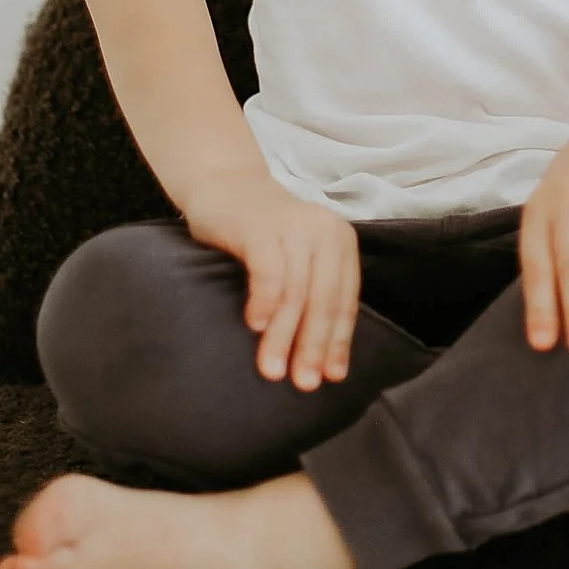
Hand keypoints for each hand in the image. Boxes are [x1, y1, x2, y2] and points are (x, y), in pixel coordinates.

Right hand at [182, 166, 360, 391]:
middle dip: (313, 347)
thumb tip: (322, 362)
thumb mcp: (297, 260)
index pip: (344, 302)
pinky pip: (269, 270)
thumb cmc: (262, 233)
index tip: (331, 378)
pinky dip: (265, 301)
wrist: (224, 184)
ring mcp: (293, 225)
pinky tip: (255, 326)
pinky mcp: (261, 225)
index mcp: (340, 242)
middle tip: (303, 384)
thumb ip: (311, 295)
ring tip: (271, 370)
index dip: (338, 342)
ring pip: (296, 292)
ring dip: (284, 335)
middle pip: (324, 300)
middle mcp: (324, 231)